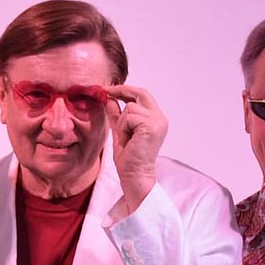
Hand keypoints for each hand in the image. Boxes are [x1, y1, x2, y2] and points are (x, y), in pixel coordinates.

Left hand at [104, 84, 167, 211]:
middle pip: (141, 93)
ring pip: (130, 107)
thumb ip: (117, 115)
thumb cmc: (129, 158)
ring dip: (122, 121)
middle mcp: (160, 118)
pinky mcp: (151, 126)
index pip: (143, 95)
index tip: (109, 88)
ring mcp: (157, 121)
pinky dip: (123, 127)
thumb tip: (109, 99)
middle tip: (105, 90)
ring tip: (126, 137)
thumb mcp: (120, 130)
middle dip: (121, 90)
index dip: (126, 89)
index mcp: (156, 119)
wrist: (133, 175)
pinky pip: (129, 116)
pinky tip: (128, 139)